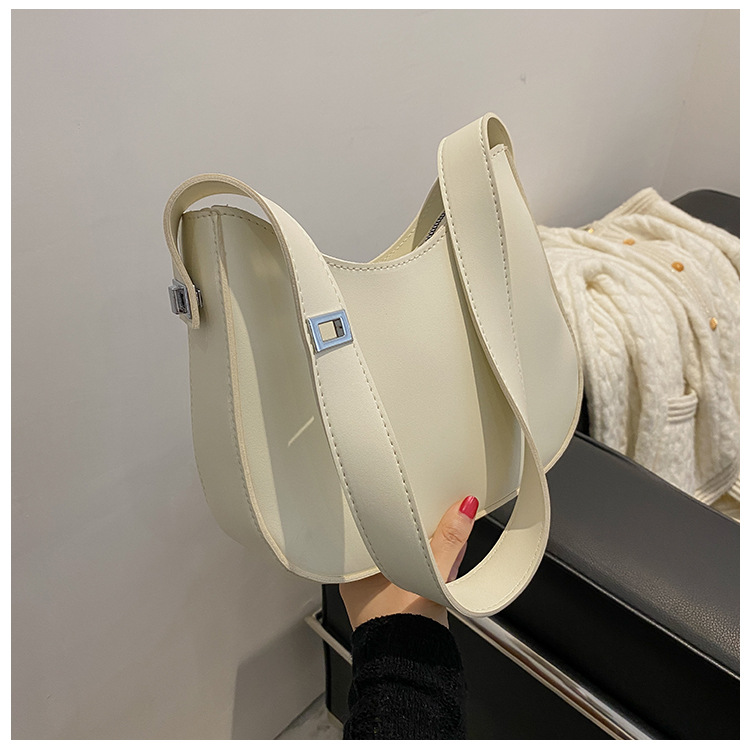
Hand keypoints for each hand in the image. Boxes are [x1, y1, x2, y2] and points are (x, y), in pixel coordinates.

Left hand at [339, 495, 478, 629]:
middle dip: (419, 536)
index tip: (418, 507)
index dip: (399, 518)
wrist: (412, 671)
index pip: (376, 533)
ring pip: (408, 566)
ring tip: (445, 542)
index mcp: (355, 574)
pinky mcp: (404, 612)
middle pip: (395, 548)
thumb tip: (462, 511)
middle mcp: (365, 588)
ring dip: (428, 555)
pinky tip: (447, 567)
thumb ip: (448, 541)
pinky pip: (417, 583)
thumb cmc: (401, 631)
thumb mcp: (428, 573)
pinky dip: (432, 572)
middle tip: (437, 520)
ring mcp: (383, 602)